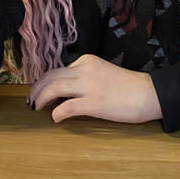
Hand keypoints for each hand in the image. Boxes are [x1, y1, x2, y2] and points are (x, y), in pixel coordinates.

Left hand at [28, 54, 162, 124]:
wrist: (148, 94)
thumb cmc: (127, 86)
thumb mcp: (102, 72)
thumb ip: (84, 77)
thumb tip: (64, 92)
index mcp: (87, 60)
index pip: (59, 69)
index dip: (46, 81)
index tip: (41, 91)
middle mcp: (85, 69)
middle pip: (51, 76)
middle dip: (37, 89)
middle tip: (32, 100)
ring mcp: (88, 85)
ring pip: (54, 87)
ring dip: (41, 98)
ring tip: (36, 108)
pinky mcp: (93, 103)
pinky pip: (66, 107)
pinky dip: (57, 113)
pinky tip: (56, 119)